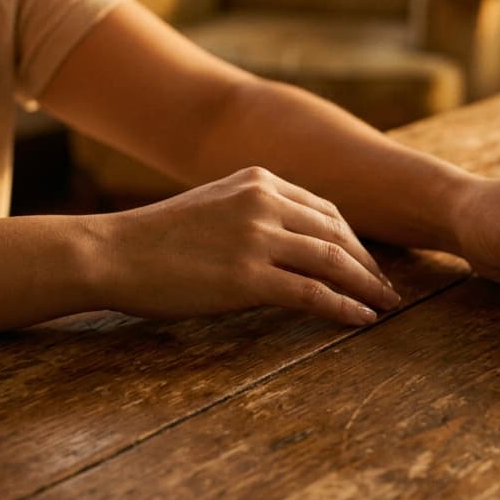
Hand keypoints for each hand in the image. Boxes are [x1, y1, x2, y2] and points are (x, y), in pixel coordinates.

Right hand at [87, 167, 400, 325]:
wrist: (112, 253)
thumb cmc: (157, 239)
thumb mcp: (214, 205)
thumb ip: (253, 211)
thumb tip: (293, 240)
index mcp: (258, 180)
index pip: (325, 210)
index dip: (354, 241)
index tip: (367, 265)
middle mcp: (264, 202)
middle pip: (337, 234)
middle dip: (368, 265)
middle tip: (387, 289)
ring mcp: (257, 238)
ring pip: (333, 262)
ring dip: (366, 287)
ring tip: (385, 306)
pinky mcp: (248, 277)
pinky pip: (312, 293)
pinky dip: (344, 307)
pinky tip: (361, 319)